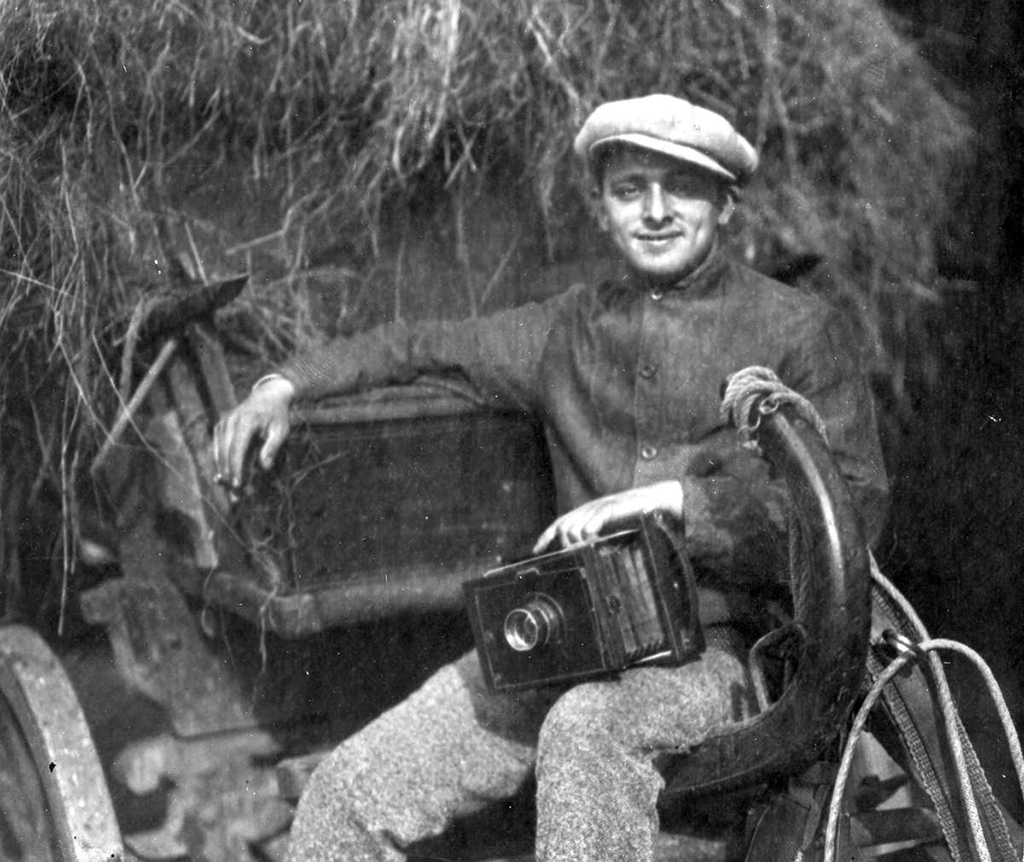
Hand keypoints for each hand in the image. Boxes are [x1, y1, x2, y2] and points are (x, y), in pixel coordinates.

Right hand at [212, 375, 295, 489]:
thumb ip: (272, 447)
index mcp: (246, 421)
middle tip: (235, 495)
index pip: (236, 448)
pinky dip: (221, 462)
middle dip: (229, 474)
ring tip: (230, 489)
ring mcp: (223, 423)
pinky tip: (225, 476)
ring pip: (219, 452)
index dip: (235, 468)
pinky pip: (218, 448)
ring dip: (223, 471)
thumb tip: (264, 467)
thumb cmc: (277, 416)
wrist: (268, 396)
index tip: (237, 484)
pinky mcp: (220, 427)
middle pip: (225, 452)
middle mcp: (230, 421)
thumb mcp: (281, 430)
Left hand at [532, 480, 682, 553]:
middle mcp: (592, 508)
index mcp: (591, 513)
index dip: (547, 535)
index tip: (537, 550)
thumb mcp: (620, 534)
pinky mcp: (613, 507)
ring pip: (575, 525)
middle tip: (571, 555)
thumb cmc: (643, 518)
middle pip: (564, 525)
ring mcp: (602, 506)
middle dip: (562, 543)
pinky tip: (594, 540)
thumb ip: (607, 542)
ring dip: (576, 541)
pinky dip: (589, 532)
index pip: (562, 522)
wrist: (665, 502)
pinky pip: (592, 520)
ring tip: (585, 550)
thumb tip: (594, 555)